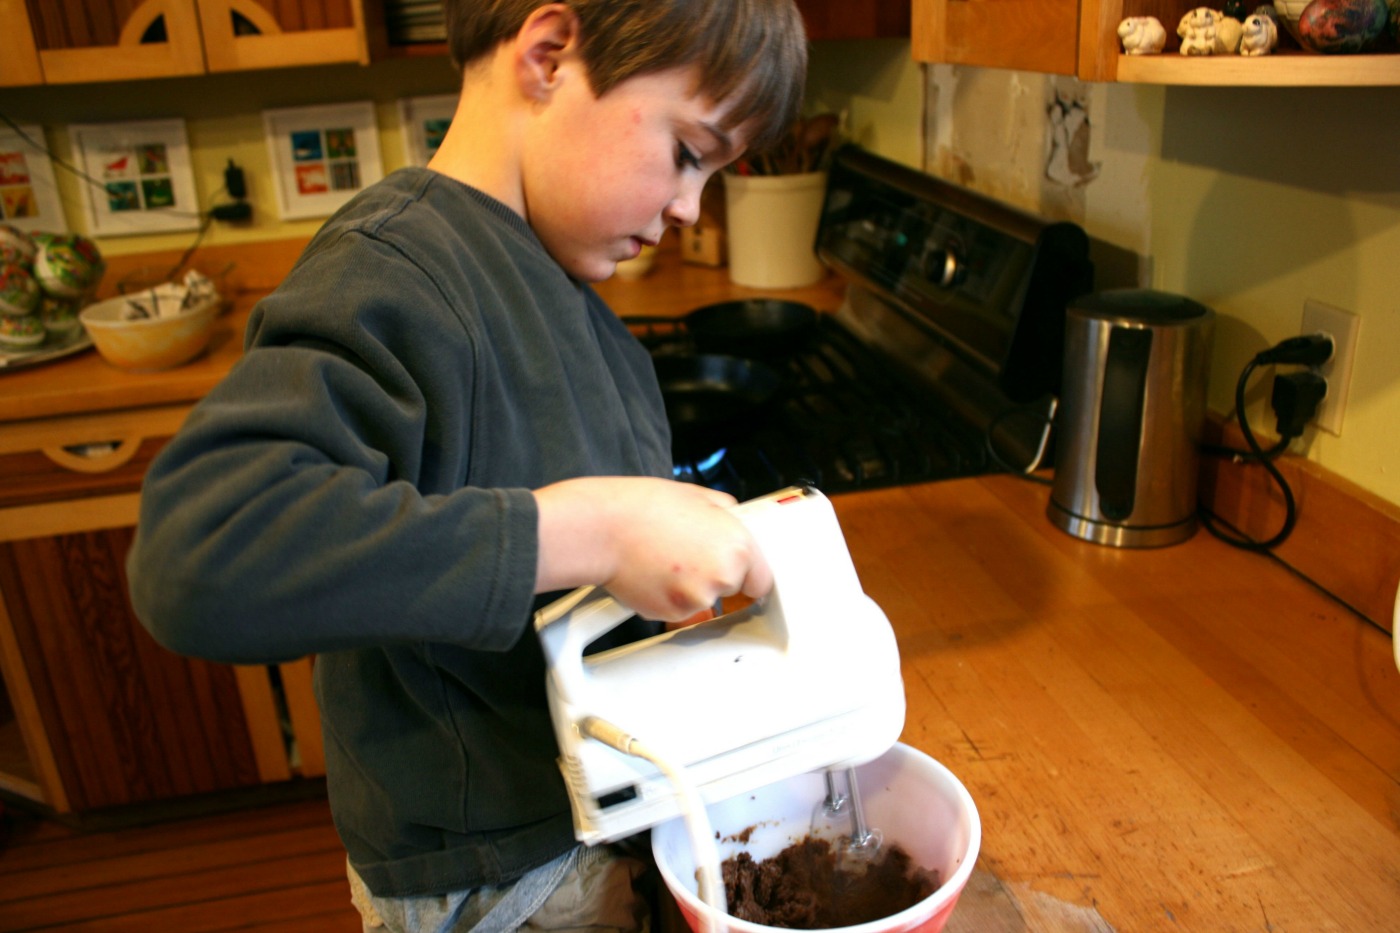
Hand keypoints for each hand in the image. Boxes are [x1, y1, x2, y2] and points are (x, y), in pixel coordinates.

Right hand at [534, 477, 772, 621]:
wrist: (602, 529)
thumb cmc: (641, 509)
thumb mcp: (696, 496)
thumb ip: (723, 512)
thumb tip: (731, 516)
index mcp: (737, 545)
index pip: (762, 579)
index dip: (747, 574)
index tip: (739, 574)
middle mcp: (722, 575)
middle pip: (732, 589)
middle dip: (715, 576)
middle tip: (688, 556)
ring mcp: (697, 598)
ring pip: (703, 601)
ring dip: (690, 588)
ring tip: (666, 559)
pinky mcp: (670, 613)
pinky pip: (678, 611)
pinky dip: (668, 598)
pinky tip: (653, 572)